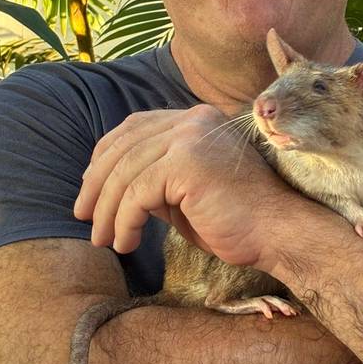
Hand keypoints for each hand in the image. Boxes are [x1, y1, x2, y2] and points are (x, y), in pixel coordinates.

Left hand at [73, 105, 293, 264]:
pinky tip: (125, 242)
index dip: (105, 157)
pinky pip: (138, 193)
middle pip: (123, 145)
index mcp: (196, 120)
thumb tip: (114, 188)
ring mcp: (191, 137)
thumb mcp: (186, 195)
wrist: (280, 233)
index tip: (90, 190)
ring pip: (126, 172)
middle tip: (82, 216)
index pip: (135, 128)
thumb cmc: (239, 221)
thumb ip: (156, 182)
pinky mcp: (188, 162)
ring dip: (106, 210)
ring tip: (102, 240)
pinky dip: (124, 221)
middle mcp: (193, 120)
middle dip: (96, 184)